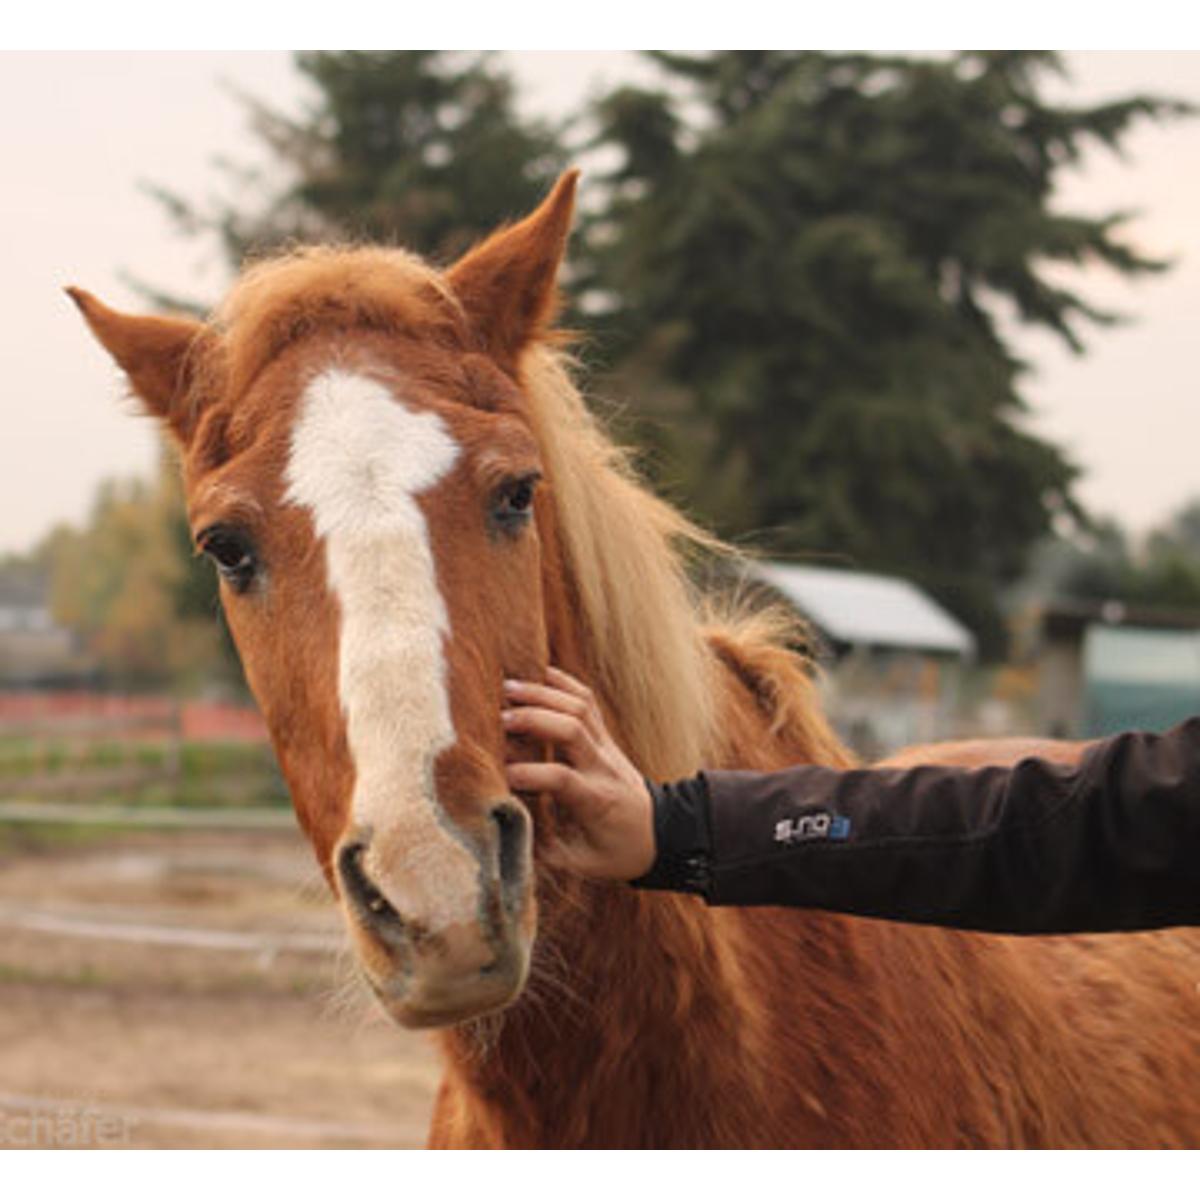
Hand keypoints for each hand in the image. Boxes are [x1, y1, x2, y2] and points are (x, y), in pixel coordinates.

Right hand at [502, 667, 654, 880]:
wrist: (662, 833)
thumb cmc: (619, 851)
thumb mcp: (584, 864)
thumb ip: (545, 852)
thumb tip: (505, 839)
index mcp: (596, 800)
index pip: (562, 779)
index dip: (530, 774)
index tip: (502, 777)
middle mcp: (603, 766)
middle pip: (571, 730)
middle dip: (534, 719)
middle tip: (500, 718)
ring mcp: (608, 747)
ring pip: (580, 708)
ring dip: (544, 694)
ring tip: (509, 689)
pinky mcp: (607, 737)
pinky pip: (588, 701)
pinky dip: (564, 683)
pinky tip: (540, 673)